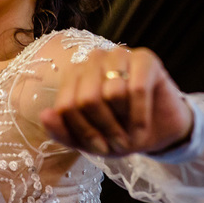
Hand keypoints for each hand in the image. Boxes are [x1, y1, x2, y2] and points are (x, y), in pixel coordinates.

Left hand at [39, 46, 192, 155]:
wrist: (159, 131)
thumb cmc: (120, 131)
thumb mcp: (89, 141)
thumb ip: (62, 131)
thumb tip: (44, 115)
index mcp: (74, 77)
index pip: (65, 106)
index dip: (83, 132)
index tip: (99, 147)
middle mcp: (93, 60)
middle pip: (87, 99)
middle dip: (104, 130)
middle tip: (118, 144)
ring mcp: (119, 55)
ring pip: (113, 93)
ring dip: (124, 124)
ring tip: (130, 134)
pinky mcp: (145, 59)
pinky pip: (138, 88)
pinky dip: (140, 116)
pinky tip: (142, 128)